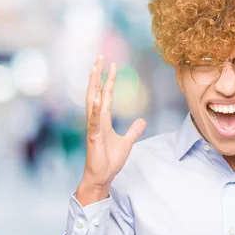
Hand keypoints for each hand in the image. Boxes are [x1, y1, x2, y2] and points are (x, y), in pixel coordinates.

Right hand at [78, 55, 146, 205]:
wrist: (102, 176)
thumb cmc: (109, 160)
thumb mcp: (127, 142)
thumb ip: (134, 130)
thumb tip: (142, 120)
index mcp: (104, 119)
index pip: (107, 95)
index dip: (109, 79)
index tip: (113, 64)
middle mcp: (96, 120)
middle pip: (96, 92)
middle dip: (98, 75)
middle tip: (99, 57)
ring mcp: (94, 127)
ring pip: (92, 102)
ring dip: (93, 85)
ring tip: (94, 69)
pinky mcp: (94, 137)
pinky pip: (94, 121)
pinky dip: (95, 109)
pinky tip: (97, 97)